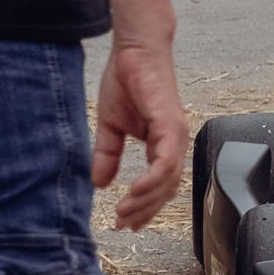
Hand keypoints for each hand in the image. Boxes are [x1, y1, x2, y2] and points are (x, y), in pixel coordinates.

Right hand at [92, 34, 188, 229]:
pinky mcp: (170, 125)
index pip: (159, 186)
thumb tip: (98, 184)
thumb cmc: (127, 81)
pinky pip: (165, 162)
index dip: (144, 207)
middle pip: (166, 190)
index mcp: (163, 144)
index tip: (125, 222)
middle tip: (122, 224)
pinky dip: (150, 181)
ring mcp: (175, 135)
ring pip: (168, 181)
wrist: (135, 50)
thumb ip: (107, 155)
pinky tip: (133, 191)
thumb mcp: (111, 126)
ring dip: (145, 201)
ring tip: (123, 212)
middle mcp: (174, 143)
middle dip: (144, 211)